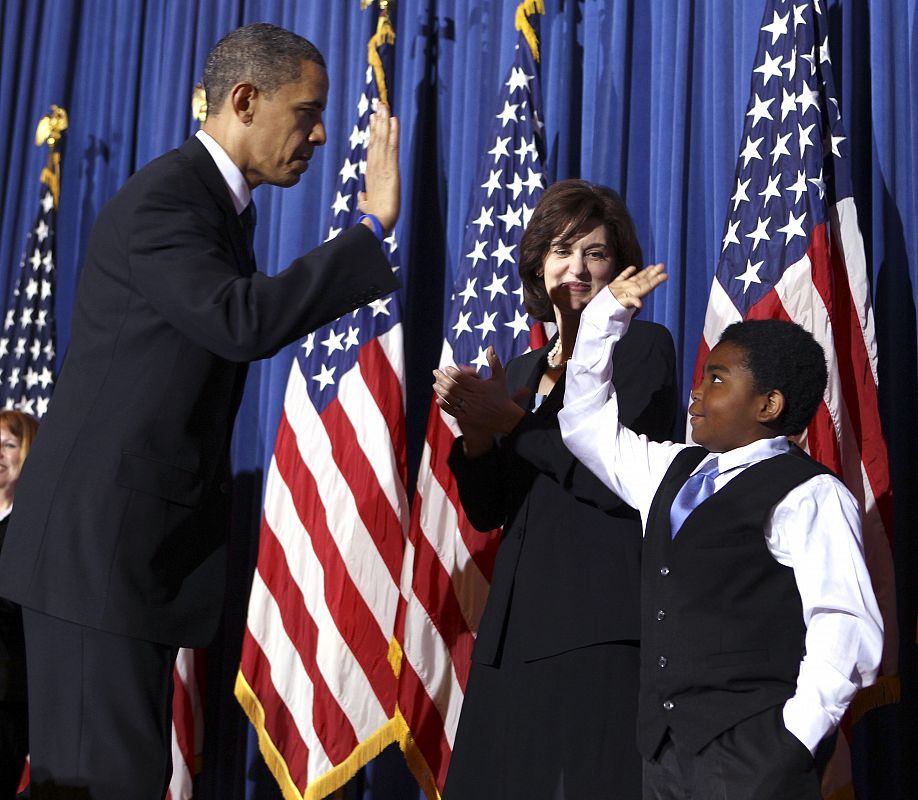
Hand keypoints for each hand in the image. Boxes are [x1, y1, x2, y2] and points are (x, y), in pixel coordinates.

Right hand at [358, 103, 399, 233]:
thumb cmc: (374, 216)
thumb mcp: (367, 205)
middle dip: (377, 121)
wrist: (377, 222)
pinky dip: (393, 132)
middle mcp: (375, 166)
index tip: (373, 119)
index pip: (372, 149)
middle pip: (376, 139)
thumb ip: (365, 198)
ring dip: (383, 121)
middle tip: (378, 104)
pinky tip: (393, 119)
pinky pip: (392, 146)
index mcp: (370, 173)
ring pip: (382, 139)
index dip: (373, 133)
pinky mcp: (391, 169)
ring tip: (383, 106)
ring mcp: (382, 166)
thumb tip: (363, 198)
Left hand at [432, 347, 525, 435]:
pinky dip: (444, 405)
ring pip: (451, 398)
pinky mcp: (467, 418)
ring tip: (435, 384)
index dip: (453, 372)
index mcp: (480, 388)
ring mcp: (469, 409)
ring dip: (441, 390)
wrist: (505, 417)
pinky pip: (452, 411)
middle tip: (435, 372)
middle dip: (443, 379)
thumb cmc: (501, 395)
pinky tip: (438, 399)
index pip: (462, 378)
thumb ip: (494, 362)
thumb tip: (490, 347)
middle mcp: (474, 398)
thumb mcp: (500, 377)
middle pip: (454, 387)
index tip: (447, 367)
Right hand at [608, 263, 666, 309]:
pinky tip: (633, 268)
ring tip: (652, 266)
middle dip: (653, 274)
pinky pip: (622, 278)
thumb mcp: (620, 306)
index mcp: (633, 294)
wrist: (598, 314)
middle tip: (662, 266)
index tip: (665, 275)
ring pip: (635, 279)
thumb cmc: (608, 311)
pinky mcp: (613, 287)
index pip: (647, 286)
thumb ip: (630, 302)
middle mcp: (629, 290)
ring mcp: (621, 288)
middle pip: (643, 281)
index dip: (656, 281)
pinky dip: (627, 272)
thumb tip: (640, 304)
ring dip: (644, 273)